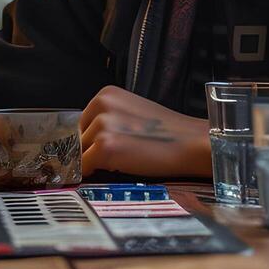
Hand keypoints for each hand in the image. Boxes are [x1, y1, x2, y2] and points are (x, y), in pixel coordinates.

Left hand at [77, 85, 210, 177]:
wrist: (191, 144)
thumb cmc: (167, 133)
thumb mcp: (132, 113)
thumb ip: (108, 119)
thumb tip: (86, 138)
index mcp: (106, 95)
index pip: (81, 122)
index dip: (89, 138)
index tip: (100, 147)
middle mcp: (101, 106)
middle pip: (78, 137)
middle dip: (90, 150)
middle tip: (116, 157)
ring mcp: (102, 126)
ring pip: (80, 153)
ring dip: (94, 162)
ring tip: (122, 161)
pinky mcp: (105, 147)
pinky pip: (84, 167)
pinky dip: (92, 174)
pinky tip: (115, 170)